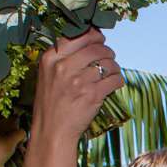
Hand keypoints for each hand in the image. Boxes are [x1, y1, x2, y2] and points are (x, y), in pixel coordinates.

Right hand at [30, 32, 123, 149]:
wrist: (52, 131)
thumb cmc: (51, 102)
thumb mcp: (48, 74)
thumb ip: (64, 57)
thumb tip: (89, 40)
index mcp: (50, 58)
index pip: (78, 36)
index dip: (94, 36)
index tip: (100, 39)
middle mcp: (63, 67)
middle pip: (96, 48)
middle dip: (107, 51)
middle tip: (109, 57)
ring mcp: (78, 81)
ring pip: (108, 63)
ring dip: (114, 67)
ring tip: (111, 72)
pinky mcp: (93, 94)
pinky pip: (115, 79)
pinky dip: (119, 80)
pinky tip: (115, 83)